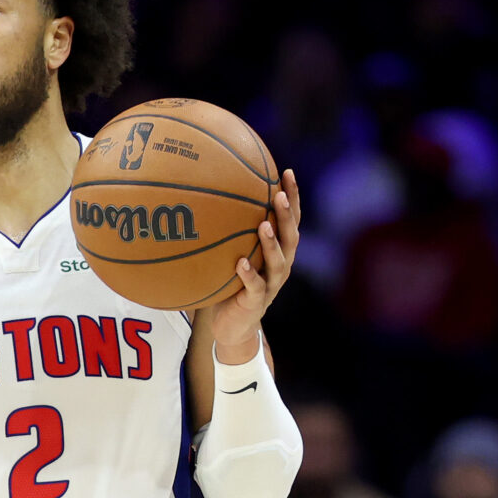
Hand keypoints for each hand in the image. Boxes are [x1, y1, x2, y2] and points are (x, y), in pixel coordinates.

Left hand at [211, 169, 299, 362]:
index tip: (288, 172)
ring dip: (272, 243)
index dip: (293, 197)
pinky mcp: (257, 302)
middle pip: (291, 236)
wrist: (232, 325)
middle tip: (279, 194)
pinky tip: (241, 263)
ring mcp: (271, 285)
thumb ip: (229, 230)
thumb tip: (205, 193)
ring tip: (264, 224)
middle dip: (287, 214)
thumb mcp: (232, 253)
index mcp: (279, 250)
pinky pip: (255, 287)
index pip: (291, 219)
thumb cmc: (230, 283)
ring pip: (279, 262)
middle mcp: (281, 265)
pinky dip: (249, 275)